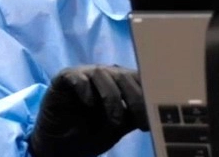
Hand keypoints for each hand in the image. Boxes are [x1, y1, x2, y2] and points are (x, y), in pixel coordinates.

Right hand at [29, 65, 149, 156]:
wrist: (61, 145)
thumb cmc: (92, 133)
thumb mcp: (119, 127)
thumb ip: (135, 116)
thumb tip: (157, 112)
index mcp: (121, 82)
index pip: (138, 79)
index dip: (149, 94)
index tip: (156, 115)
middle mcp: (105, 74)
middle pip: (123, 76)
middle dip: (135, 98)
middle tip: (141, 120)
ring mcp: (84, 74)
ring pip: (102, 74)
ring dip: (112, 98)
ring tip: (115, 121)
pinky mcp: (64, 78)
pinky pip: (76, 77)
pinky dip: (85, 89)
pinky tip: (89, 104)